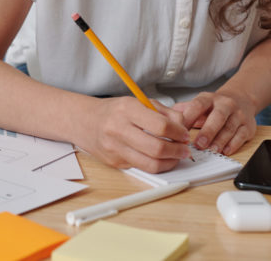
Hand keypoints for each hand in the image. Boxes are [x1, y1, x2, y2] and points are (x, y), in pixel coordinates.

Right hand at [73, 96, 191, 172]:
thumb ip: (163, 112)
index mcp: (127, 109)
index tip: (184, 134)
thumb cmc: (115, 111)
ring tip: (176, 156)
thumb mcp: (138, 102)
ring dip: (170, 162)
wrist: (85, 121)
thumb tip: (183, 125)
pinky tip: (161, 158)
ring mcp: (115, 148)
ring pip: (150, 164)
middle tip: (185, 149)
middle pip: (156, 148)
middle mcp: (118, 129)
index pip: (160, 125)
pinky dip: (156, 165)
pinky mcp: (114, 162)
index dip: (178, 132)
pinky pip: (141, 167)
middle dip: (177, 151)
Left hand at [173, 90, 256, 155]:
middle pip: (218, 116)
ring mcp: (238, 115)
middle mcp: (225, 105)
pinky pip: (241, 136)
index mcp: (209, 99)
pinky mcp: (248, 126)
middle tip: (198, 144)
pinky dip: (233, 144)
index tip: (180, 129)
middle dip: (208, 131)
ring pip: (230, 128)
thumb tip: (164, 116)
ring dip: (220, 140)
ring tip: (212, 150)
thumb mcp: (200, 103)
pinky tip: (225, 151)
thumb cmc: (215, 106)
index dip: (189, 117)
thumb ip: (184, 110)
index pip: (198, 105)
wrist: (242, 99)